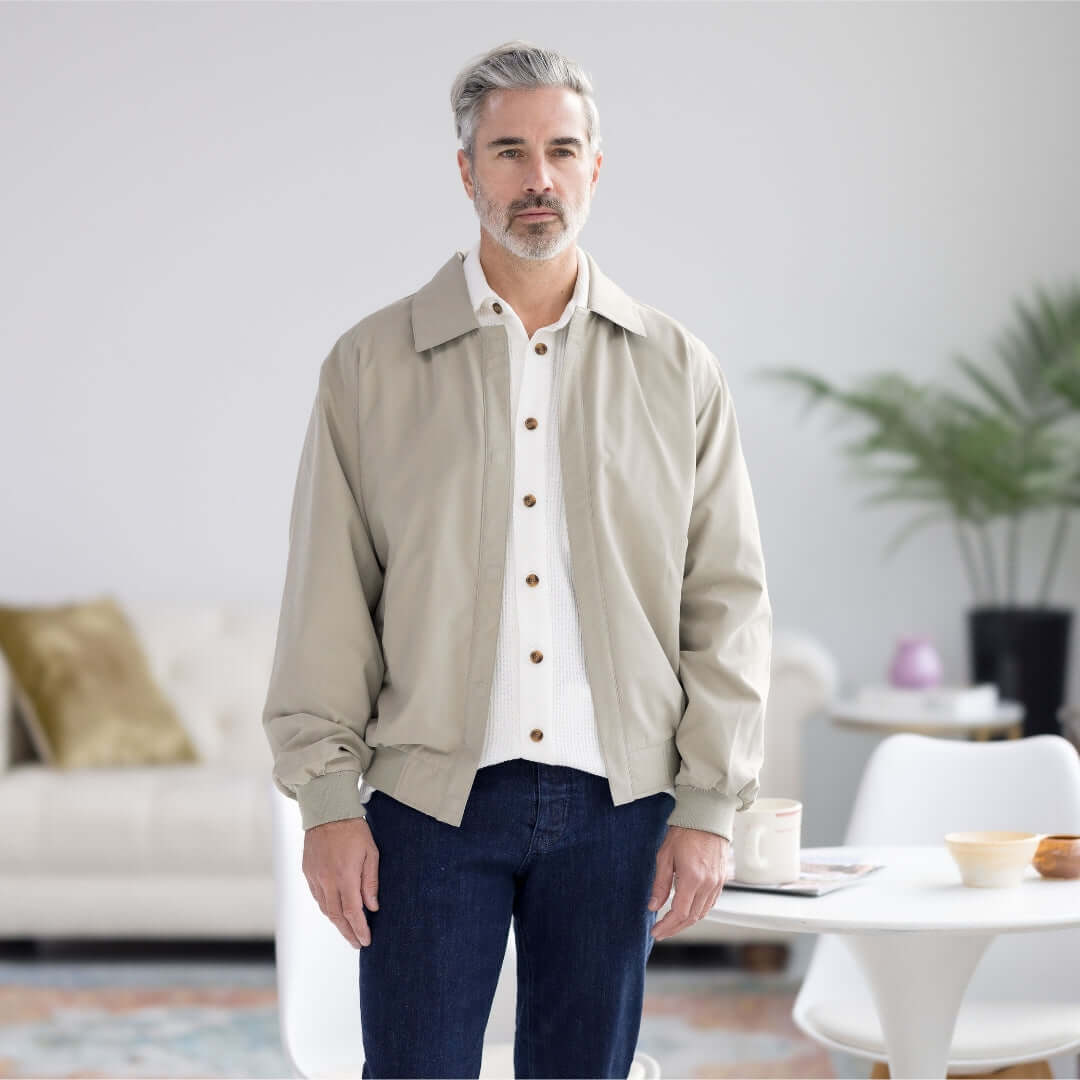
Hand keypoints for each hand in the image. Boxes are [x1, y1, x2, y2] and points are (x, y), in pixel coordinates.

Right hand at [302, 816, 379, 947]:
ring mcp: (315, 877)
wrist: (328, 812)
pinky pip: (317, 896)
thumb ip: (370, 881)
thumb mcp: (370, 853)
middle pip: (337, 916)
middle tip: (357, 942)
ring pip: (325, 908)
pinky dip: (326, 907)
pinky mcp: (308, 872)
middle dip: (348, 932)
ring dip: (337, 922)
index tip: (365, 940)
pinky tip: (334, 911)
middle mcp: (327, 881)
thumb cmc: (353, 830)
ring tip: (347, 930)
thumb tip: (372, 907)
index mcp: (345, 876)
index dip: (359, 929)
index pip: (352, 912)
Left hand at [647, 826, 729, 940]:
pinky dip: (698, 911)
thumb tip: (653, 906)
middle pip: (691, 918)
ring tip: (671, 925)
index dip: (666, 926)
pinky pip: (710, 903)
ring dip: (686, 922)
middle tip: (661, 933)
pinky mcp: (721, 880)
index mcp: (692, 879)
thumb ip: (660, 884)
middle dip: (675, 928)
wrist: (706, 817)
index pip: (679, 913)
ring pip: (702, 913)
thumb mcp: (664, 856)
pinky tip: (688, 911)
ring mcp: (717, 883)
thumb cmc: (684, 832)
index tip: (655, 932)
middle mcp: (708, 884)